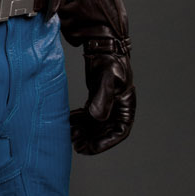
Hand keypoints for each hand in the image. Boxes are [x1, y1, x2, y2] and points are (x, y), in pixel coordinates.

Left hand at [70, 36, 135, 154]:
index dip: (105, 143)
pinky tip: (68, 122)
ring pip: (95, 126)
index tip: (89, 148)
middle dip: (91, 140)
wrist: (103, 47)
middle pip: (105, 132)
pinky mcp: (96, 100)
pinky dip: (78, 121)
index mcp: (126, 106)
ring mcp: (107, 105)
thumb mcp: (107, 79)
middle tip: (76, 143)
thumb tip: (96, 118)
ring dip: (83, 132)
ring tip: (70, 133)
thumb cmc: (110, 61)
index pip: (120, 132)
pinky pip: (88, 117)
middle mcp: (118, 108)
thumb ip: (102, 98)